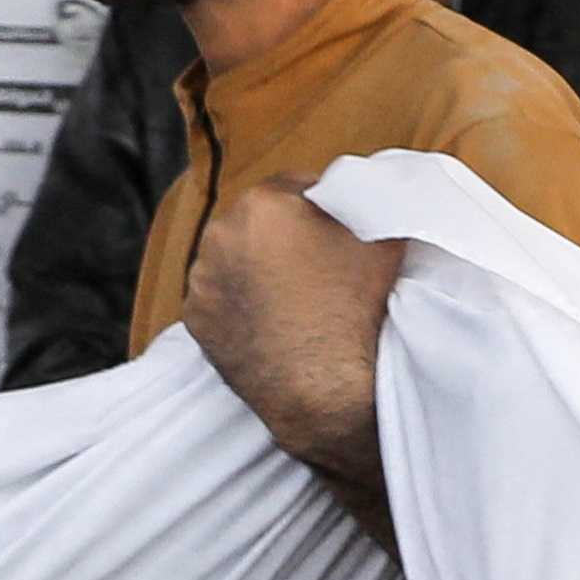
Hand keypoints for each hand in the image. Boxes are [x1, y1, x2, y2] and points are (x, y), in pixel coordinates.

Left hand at [182, 179, 397, 516]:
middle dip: (284, 239)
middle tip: (317, 270)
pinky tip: (271, 323)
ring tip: (294, 300)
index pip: (295, 187)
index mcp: (264, 204)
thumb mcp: (384, 242)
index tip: (336, 232)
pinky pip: (220, 299)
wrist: (325, 393)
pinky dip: (240, 306)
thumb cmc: (356, 314)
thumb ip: (370, 204)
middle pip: (260, 223)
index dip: (320, 208)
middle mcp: (221, 234)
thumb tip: (370, 192)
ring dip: (258, 270)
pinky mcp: (195, 320)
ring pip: (236, 260)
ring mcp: (202, 280)